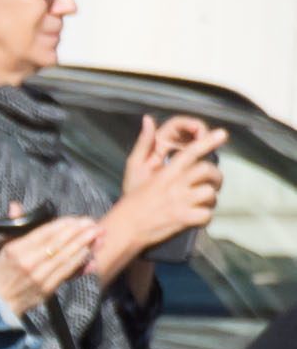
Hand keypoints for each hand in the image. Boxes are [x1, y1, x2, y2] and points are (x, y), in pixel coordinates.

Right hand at [0, 215, 99, 317]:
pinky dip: (80, 261)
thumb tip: (15, 206)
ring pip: (66, 256)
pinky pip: (67, 271)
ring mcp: (39, 276)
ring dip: (85, 244)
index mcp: (16, 250)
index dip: (63, 225)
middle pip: (59, 243)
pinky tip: (89, 252)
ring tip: (98, 234)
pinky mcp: (47, 288)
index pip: (44, 233)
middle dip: (79, 232)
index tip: (76, 219)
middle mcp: (29, 262)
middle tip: (93, 223)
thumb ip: (12, 227)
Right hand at [112, 115, 227, 246]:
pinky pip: (207, 215)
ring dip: (210, 200)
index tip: (222, 133)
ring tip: (202, 203)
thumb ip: (145, 145)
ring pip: (211, 194)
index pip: (190, 152)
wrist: (124, 229)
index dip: (208, 141)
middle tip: (214, 184)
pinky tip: (196, 217)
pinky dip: (205, 217)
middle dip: (216, 177)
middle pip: (208, 171)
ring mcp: (180, 202)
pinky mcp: (184, 219)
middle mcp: (175, 185)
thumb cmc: (132, 201)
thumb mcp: (135, 170)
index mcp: (166, 173)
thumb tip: (148, 119)